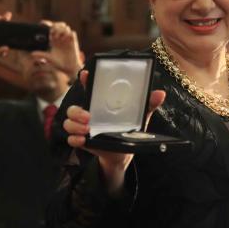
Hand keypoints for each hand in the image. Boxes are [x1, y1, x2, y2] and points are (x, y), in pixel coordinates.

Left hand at [31, 20, 81, 75]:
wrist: (69, 67)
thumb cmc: (59, 63)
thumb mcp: (49, 58)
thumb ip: (41, 54)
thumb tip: (32, 54)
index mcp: (53, 40)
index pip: (51, 28)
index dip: (48, 25)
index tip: (44, 26)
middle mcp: (60, 38)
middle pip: (58, 25)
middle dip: (55, 26)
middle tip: (52, 33)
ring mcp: (67, 39)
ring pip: (65, 27)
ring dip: (61, 30)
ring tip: (58, 36)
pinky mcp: (73, 41)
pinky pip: (72, 32)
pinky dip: (68, 34)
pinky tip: (64, 39)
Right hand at [63, 70, 165, 194]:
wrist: (124, 153)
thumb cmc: (129, 129)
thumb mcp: (139, 116)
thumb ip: (148, 105)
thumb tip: (160, 94)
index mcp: (100, 104)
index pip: (89, 89)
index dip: (86, 80)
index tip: (86, 74)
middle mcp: (88, 114)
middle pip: (73, 108)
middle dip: (77, 111)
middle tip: (89, 117)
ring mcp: (83, 127)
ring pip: (68, 123)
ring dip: (75, 125)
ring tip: (87, 130)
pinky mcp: (82, 141)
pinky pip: (71, 139)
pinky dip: (75, 139)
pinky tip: (84, 140)